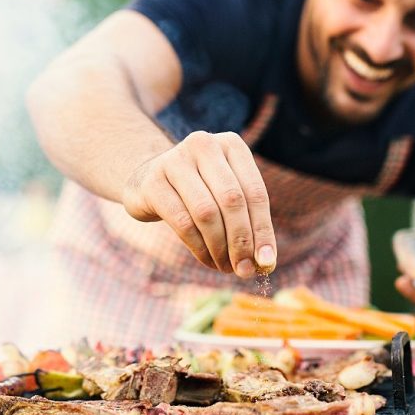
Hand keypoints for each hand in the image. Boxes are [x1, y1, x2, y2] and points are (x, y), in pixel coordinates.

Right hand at [121, 131, 276, 277]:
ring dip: (219, 248)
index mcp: (231, 144)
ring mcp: (175, 160)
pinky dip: (199, 247)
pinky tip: (207, 259)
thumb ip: (248, 222)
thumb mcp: (226, 196)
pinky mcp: (152, 182)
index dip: (263, 230)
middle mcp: (204, 144)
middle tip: (244, 270)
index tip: (267, 262)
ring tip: (225, 267)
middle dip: (241, 241)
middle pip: (232, 201)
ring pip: (207, 213)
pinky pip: (183, 222)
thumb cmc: (199, 191)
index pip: (255, 192)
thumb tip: (265, 262)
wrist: (147, 180)